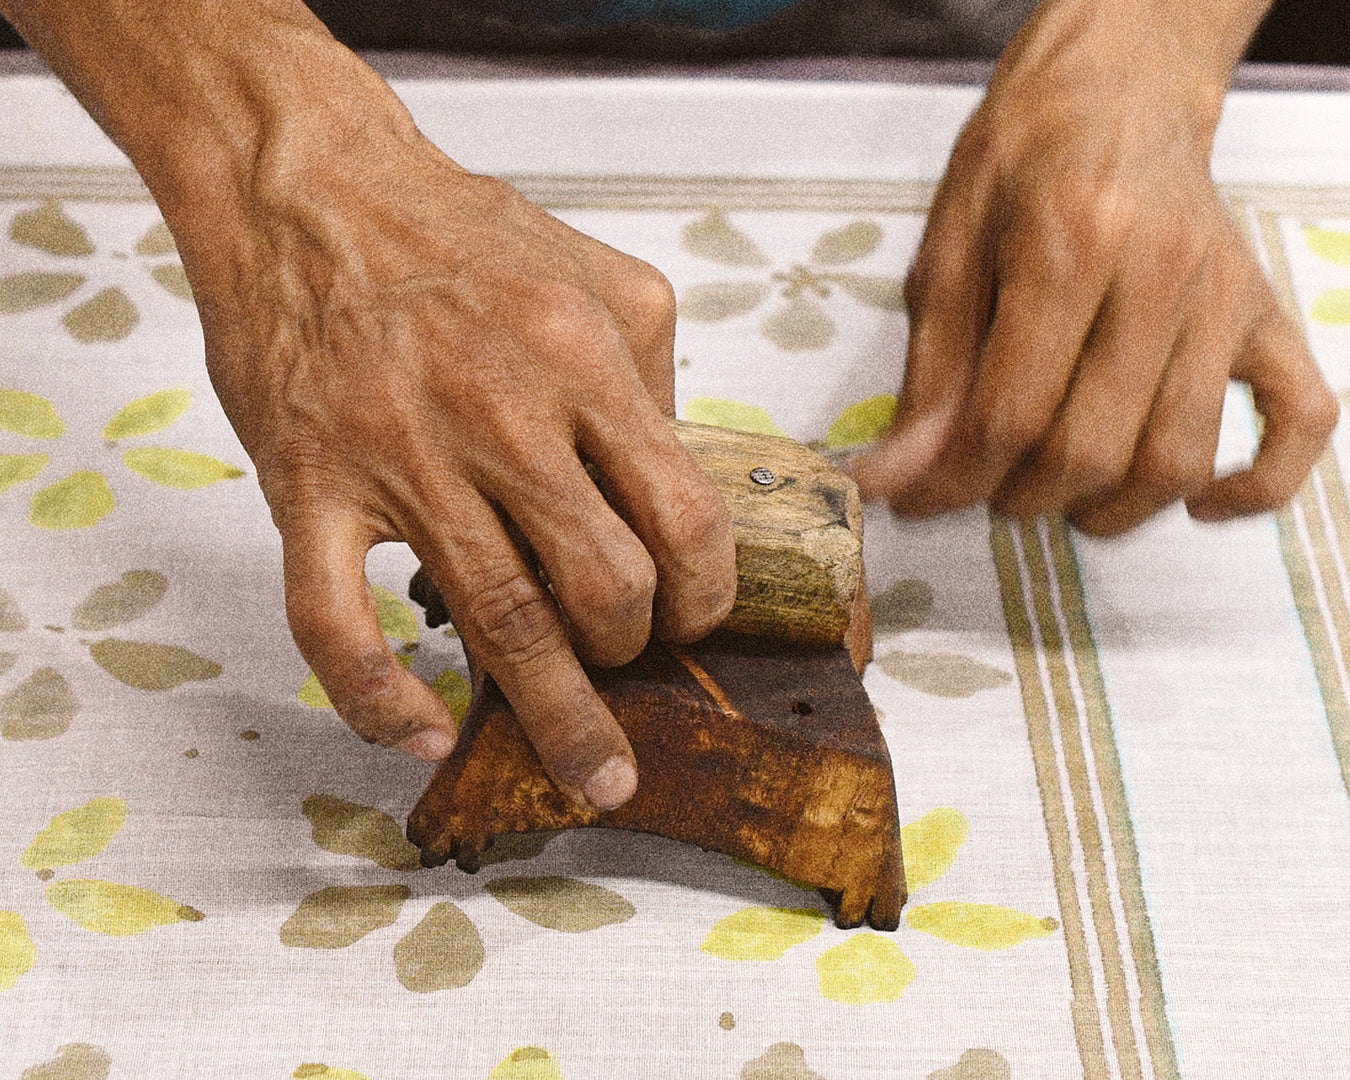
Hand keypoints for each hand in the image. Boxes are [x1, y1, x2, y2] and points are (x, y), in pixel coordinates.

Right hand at [175, 85, 734, 807]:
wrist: (306, 188)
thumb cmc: (452, 233)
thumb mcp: (596, 273)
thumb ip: (651, 376)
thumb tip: (676, 472)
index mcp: (582, 362)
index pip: (681, 516)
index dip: (706, 593)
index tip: (698, 621)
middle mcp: (502, 416)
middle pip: (603, 586)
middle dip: (633, 650)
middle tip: (631, 662)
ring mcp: (399, 457)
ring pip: (497, 620)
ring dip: (558, 714)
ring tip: (594, 772)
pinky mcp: (308, 486)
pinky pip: (333, 621)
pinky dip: (375, 697)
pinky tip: (418, 733)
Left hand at [854, 0, 1337, 534]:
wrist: (1117, 92)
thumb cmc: (1021, 163)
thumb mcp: (946, 253)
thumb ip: (927, 375)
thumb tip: (894, 479)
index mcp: (1069, 245)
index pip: (1010, 414)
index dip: (952, 482)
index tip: (916, 502)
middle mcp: (1161, 273)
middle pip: (1091, 449)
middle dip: (1019, 498)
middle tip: (982, 489)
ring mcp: (1227, 298)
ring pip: (1177, 456)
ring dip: (1109, 510)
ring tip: (1058, 496)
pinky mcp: (1268, 315)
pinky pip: (1301, 420)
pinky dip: (1260, 484)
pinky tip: (1199, 504)